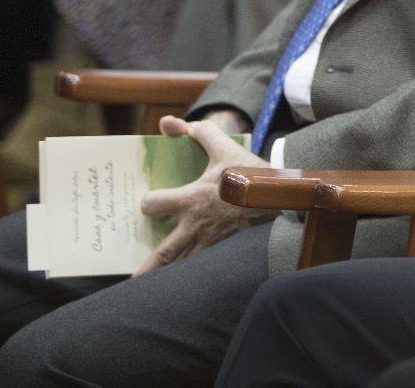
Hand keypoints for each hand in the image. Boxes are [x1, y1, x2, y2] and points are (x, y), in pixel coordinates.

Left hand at [133, 115, 274, 275]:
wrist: (283, 196)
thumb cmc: (250, 173)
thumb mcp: (226, 147)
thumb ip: (200, 133)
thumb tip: (170, 124)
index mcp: (191, 200)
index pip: (153, 205)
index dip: (148, 203)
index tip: (149, 203)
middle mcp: (197, 225)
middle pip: (164, 252)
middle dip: (146, 267)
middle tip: (131, 281)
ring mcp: (212, 241)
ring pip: (185, 265)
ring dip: (169, 277)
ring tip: (156, 290)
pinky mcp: (228, 249)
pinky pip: (207, 266)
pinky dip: (196, 275)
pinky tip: (191, 284)